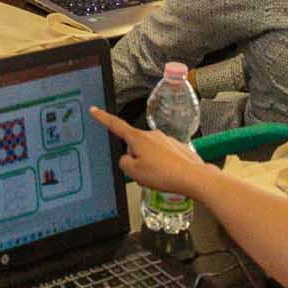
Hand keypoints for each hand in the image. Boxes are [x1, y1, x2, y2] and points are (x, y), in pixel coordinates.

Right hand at [88, 108, 204, 200]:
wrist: (192, 176)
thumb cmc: (164, 174)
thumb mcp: (134, 172)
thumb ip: (124, 163)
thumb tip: (127, 159)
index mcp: (138, 138)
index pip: (115, 125)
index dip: (103, 118)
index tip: (95, 110)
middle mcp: (151, 134)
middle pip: (134, 145)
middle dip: (135, 159)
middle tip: (143, 174)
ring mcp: (165, 139)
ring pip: (148, 152)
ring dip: (149, 164)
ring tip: (158, 177)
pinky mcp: (175, 147)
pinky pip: (162, 156)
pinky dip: (162, 166)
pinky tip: (168, 175)